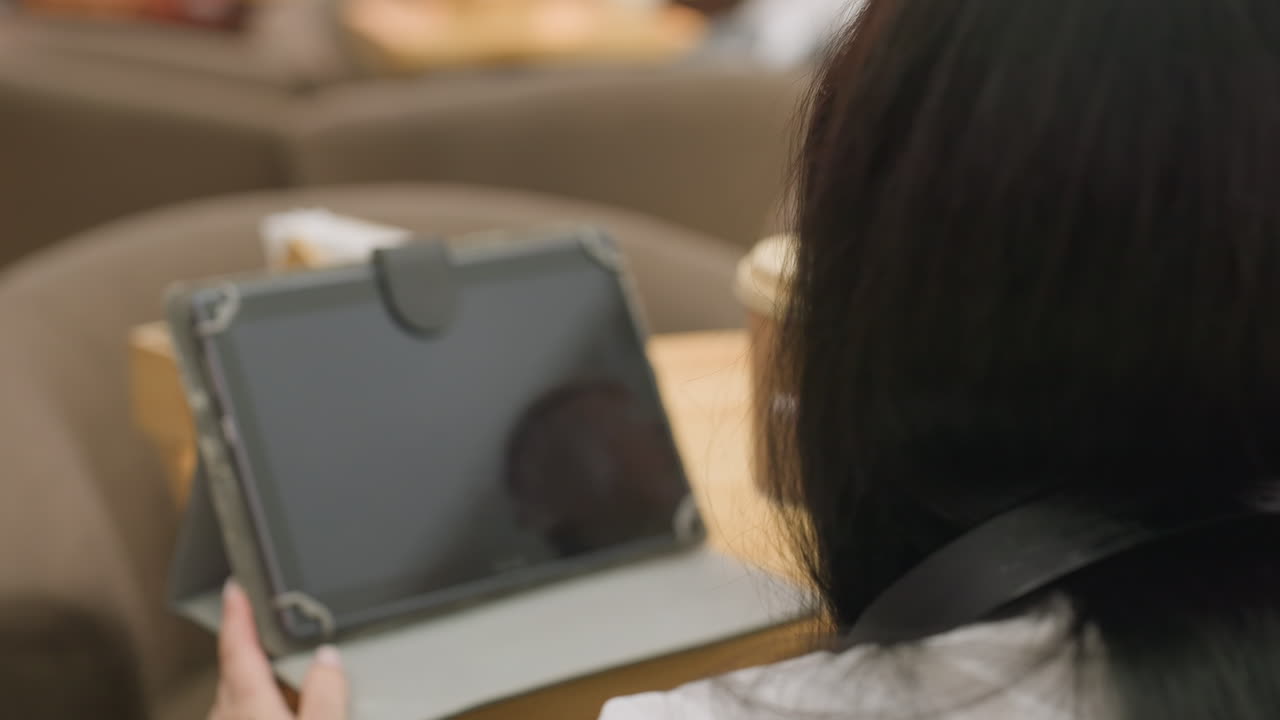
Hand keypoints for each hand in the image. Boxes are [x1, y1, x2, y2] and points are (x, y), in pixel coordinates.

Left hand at [210, 581, 348, 719]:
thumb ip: (326, 693)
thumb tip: (328, 659)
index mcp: (249, 704)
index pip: (237, 647)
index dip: (236, 613)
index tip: (235, 587)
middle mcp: (230, 717)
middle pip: (237, 669)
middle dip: (255, 643)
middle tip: (269, 619)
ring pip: (241, 695)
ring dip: (262, 680)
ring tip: (292, 674)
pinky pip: (245, 715)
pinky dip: (263, 704)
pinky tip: (289, 712)